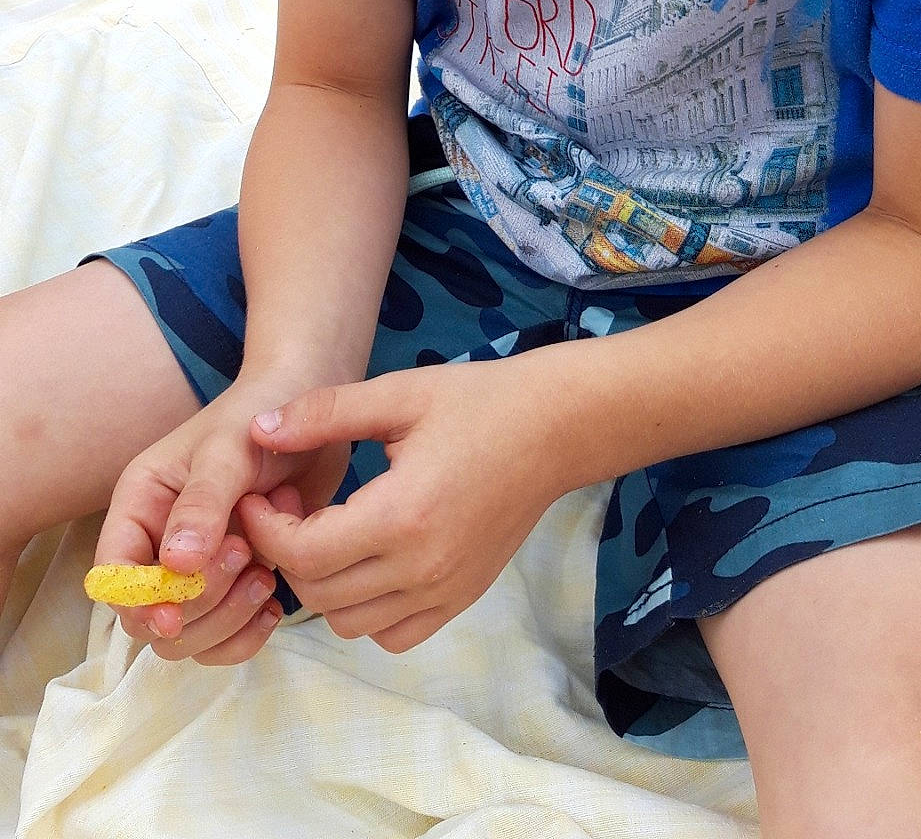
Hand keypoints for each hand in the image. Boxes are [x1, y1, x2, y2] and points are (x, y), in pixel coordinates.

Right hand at [94, 378, 351, 663]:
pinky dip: (248, 634)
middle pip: (150, 618)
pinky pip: (225, 639)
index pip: (113, 576)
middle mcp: (160, 544)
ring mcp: (198, 570)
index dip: (137, 603)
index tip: (174, 613)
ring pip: (189, 636)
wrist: (312, 419)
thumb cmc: (260, 420)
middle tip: (245, 555)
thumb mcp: (228, 452)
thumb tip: (175, 564)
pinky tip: (276, 604)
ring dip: (227, 620)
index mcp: (140, 506)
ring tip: (266, 573)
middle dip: (198, 604)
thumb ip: (202, 503)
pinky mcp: (235, 585)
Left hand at [238, 353, 563, 653]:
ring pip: (350, 624)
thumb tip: (259, 430)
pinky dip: (366, 611)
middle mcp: (422, 567)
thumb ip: (324, 413)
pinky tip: (366, 562)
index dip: (266, 530)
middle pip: (318, 595)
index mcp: (402, 515)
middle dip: (286, 554)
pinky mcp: (460, 599)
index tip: (260, 496)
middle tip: (288, 508)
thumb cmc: (477, 402)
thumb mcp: (397, 393)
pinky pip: (393, 635)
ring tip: (324, 533)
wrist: (554, 429)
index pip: (303, 555)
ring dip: (322, 586)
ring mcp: (444, 591)